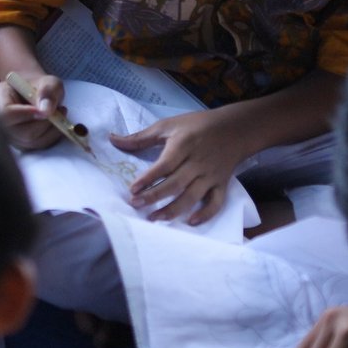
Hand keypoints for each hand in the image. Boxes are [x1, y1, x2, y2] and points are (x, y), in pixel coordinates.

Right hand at [0, 72, 67, 151]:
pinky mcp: (23, 144)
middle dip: (43, 123)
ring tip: (59, 113)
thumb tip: (46, 111)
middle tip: (58, 110)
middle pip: (19, 131)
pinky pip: (39, 145)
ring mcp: (11, 135)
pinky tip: (57, 123)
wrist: (39, 95)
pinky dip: (53, 136)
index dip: (26, 114)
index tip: (44, 109)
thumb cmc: (41, 87)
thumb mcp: (48, 81)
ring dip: (51, 129)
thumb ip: (48, 91)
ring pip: (31, 141)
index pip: (6, 113)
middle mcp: (0, 120)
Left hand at [114, 109, 254, 225]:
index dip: (148, 179)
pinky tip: (190, 222)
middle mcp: (197, 163)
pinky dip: (205, 214)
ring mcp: (211, 176)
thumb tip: (113, 140)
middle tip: (136, 206)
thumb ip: (141, 137)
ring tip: (155, 218)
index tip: (132, 189)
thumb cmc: (196, 125)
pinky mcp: (222, 184)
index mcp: (183, 145)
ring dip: (173, 210)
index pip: (164, 166)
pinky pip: (216, 203)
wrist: (234, 128)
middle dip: (155, 197)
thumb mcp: (168, 125)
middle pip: (175, 184)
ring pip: (192, 197)